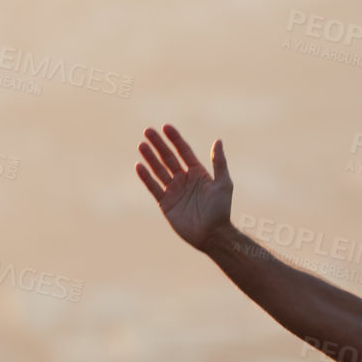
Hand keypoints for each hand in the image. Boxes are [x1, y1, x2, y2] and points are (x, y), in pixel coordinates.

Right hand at [137, 125, 231, 249]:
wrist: (213, 234)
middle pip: (168, 158)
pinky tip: (139, 166)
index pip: (183, 151)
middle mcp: (184, 179)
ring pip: (159, 170)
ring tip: (141, 145)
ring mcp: (174, 191)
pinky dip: (146, 177)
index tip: (166, 127)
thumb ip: (219, 162)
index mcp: (198, 173)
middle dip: (158, 144)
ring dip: (150, 157)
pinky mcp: (166, 203)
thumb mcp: (223, 183)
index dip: (175, 139)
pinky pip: (154, 187)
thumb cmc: (221, 210)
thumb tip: (218, 140)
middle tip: (148, 131)